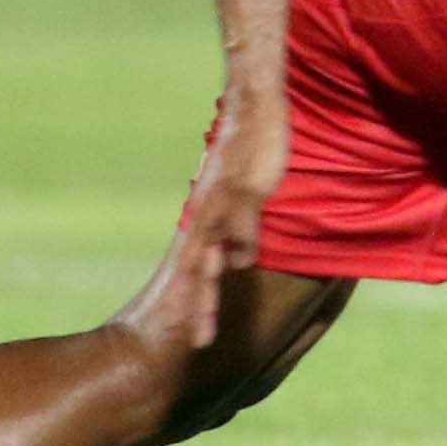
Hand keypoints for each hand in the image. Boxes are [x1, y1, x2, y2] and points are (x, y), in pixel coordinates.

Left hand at [172, 95, 287, 348]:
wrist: (251, 100)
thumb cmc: (249, 141)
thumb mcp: (238, 185)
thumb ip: (234, 212)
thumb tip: (237, 242)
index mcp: (206, 216)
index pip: (196, 266)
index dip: (194, 300)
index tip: (195, 333)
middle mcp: (208, 215)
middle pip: (199, 271)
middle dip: (199, 309)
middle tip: (198, 345)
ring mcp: (224, 203)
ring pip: (212, 257)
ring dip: (209, 292)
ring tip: (207, 326)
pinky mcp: (246, 187)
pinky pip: (242, 222)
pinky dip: (240, 244)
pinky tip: (243, 263)